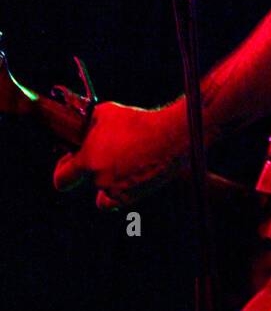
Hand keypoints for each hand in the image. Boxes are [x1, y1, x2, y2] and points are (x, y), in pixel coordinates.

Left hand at [52, 101, 184, 210]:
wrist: (169, 137)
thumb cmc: (137, 123)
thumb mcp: (105, 112)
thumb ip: (88, 124)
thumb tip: (81, 126)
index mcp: (87, 161)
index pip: (61, 179)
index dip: (63, 170)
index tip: (70, 162)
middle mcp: (99, 179)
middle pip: (87, 181)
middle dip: (91, 169)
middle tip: (104, 156)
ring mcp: (116, 190)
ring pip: (104, 193)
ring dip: (108, 181)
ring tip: (122, 164)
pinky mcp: (134, 196)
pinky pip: (119, 198)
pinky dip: (122, 191)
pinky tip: (130, 176)